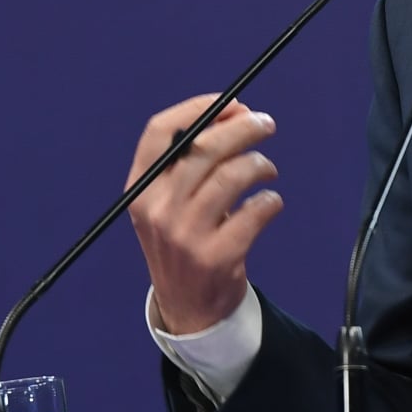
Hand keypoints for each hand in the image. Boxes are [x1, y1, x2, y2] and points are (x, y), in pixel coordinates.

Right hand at [126, 94, 283, 334]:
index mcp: (140, 190)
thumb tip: (235, 111)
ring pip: (232, 176)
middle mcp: (157, 210)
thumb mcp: (168, 202)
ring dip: (260, 164)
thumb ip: (191, 161)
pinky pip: (255, 212)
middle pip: (203, 148)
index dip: (198, 108)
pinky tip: (269, 203)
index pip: (160, 132)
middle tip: (265, 124)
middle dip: (242, 127)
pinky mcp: (216, 258)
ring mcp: (185, 236)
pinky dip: (270, 200)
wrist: (189, 309)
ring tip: (267, 169)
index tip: (231, 103)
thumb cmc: (185, 239)